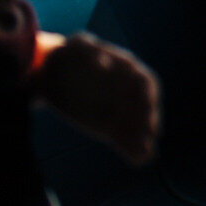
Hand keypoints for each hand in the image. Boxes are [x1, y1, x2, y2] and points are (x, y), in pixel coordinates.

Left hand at [34, 32, 159, 164]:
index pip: (144, 80)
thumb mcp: (74, 45)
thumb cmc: (69, 55)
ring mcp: (119, 109)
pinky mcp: (108, 126)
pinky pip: (124, 138)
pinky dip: (133, 150)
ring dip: (144, 137)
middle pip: (145, 106)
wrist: (54, 75)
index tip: (147, 101)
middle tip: (151, 130)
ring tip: (146, 152)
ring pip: (137, 125)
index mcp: (126, 68)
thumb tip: (103, 63)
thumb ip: (87, 47)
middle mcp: (127, 91)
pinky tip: (139, 160)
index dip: (148, 92)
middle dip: (150, 118)